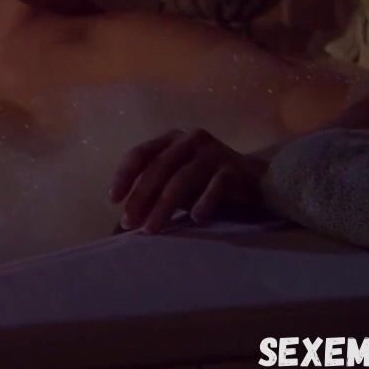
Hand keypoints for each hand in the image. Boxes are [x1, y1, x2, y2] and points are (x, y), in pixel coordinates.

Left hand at [109, 129, 266, 232]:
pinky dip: (204, 203)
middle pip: (159, 168)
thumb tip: (125, 220)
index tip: (113, 200)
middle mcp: (190, 140)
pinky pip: (215, 187)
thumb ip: (153, 191)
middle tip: (129, 222)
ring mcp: (213, 153)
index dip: (124, 176)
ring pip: (182, 179)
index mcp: (171, 139)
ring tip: (152, 228)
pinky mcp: (234, 169)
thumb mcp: (176, 182)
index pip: (140, 153)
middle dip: (141, 197)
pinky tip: (196, 219)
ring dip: (164, 206)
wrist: (254, 181)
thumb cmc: (205, 183)